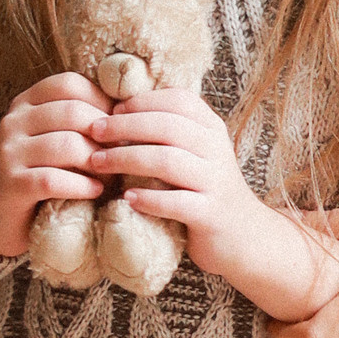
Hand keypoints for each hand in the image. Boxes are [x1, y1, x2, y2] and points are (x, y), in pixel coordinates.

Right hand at [0, 73, 105, 260]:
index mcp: (25, 103)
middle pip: (72, 112)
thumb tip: (127, 110)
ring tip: (110, 175)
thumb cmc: (38, 173)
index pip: (68, 84)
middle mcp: (13, 121)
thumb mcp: (52, 137)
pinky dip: (82, 185)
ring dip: (97, 162)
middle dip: (105, 133)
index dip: (101, 100)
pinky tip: (95, 191)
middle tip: (122, 153)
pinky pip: (54, 179)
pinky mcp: (12, 184)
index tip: (119, 124)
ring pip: (66, 145)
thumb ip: (78, 120)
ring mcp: (10, 152)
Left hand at [91, 90, 264, 278]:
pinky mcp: (211, 214)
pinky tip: (127, 198)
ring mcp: (215, 182)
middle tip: (93, 132)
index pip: (178, 100)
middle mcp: (217, 150)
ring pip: (168, 161)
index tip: (110, 111)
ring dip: (127, 158)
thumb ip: (168, 131)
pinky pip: (176, 202)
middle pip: (167, 126)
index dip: (141, 102)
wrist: (245, 237)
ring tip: (98, 163)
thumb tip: (116, 110)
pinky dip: (149, 198)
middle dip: (124, 127)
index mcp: (212, 128)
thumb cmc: (204, 189)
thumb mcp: (194, 152)